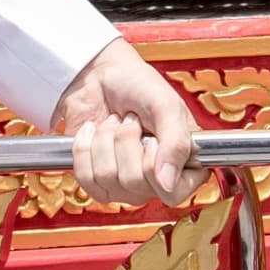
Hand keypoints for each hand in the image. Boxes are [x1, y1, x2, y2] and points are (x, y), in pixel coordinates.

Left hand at [50, 37, 199, 207]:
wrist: (100, 75)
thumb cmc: (139, 85)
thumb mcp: (166, 106)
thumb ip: (176, 143)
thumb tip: (168, 184)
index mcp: (184, 165)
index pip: (173, 194)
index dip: (155, 166)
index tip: (151, 139)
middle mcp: (156, 180)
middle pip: (134, 185)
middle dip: (125, 142)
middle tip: (130, 121)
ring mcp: (125, 184)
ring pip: (106, 179)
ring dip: (105, 140)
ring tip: (113, 123)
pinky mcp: (96, 180)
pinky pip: (85, 178)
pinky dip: (85, 147)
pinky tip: (94, 132)